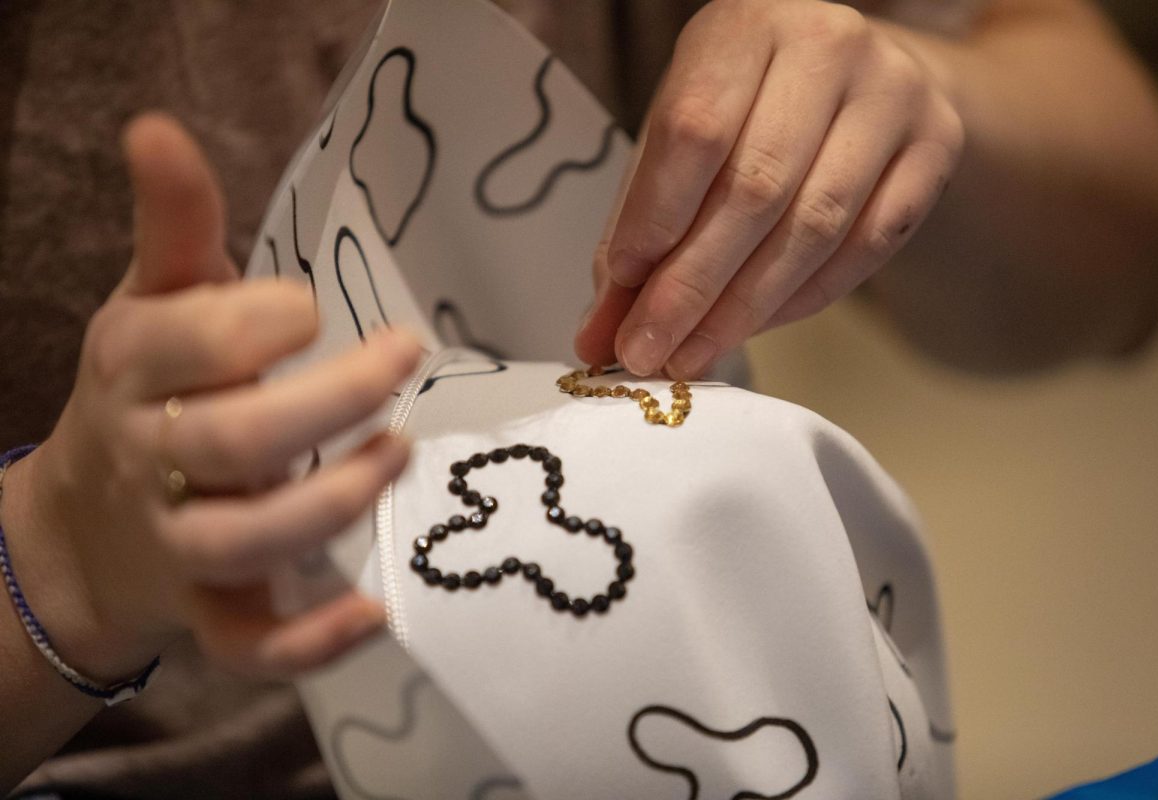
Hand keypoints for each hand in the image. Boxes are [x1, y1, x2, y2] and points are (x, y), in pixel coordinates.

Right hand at [7, 114, 419, 680]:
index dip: (258, 322)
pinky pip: (251, 645)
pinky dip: (309, 642)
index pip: (191, 344)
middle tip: (403, 358)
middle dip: (329, 403)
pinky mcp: (209, 612)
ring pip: (245, 542)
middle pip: (235, 442)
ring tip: (399, 456)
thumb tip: (157, 127)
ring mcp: (179, 544)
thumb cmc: (147, 391)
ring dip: (330, 505)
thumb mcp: (153, 302)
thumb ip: (174, 226)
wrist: (86, 523)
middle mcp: (153, 458)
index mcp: (136, 367)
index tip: (312, 310)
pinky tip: (375, 612)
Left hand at [575, 0, 963, 377]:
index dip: (655, 219)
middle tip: (648, 350)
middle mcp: (827, 43)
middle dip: (692, 287)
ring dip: (745, 308)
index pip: (695, 130)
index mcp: (745, 25)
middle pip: (755, 188)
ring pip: (815, 225)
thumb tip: (601, 331)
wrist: (861, 79)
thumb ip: (639, 223)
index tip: (621, 291)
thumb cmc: (751, 110)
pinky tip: (758, 325)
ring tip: (694, 353)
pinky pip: (868, 244)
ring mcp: (893, 90)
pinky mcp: (938, 143)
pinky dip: (803, 299)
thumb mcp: (680, 137)